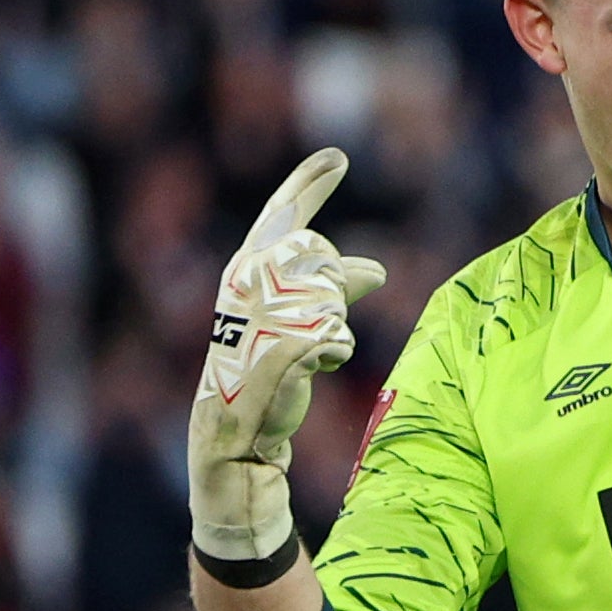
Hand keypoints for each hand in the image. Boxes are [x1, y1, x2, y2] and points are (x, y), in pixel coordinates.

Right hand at [186, 148, 388, 583]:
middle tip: (334, 314)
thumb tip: (376, 269)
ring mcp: (257, 319)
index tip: (336, 157)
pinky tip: (317, 371)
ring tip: (310, 359)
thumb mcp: (297, 334)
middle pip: (316, 259)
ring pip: (329, 299)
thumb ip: (328, 295)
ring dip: (332, 329)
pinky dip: (334, 353)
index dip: (305, 187)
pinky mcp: (275, 352)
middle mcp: (242, 290)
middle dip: (333, 285)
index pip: (277, 222)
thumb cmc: (264, 392)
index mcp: (239, 278)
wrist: (235, 454)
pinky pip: (333, 336)